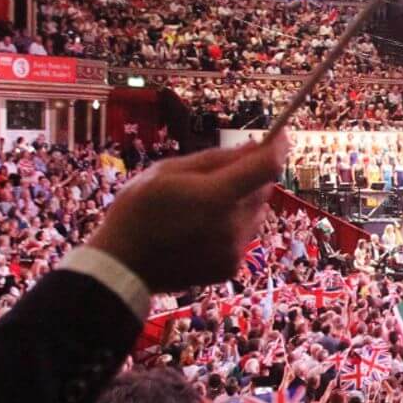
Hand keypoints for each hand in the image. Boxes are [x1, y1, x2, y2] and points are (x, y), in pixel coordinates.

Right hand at [85, 136, 285, 291]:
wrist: (122, 266)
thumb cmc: (139, 210)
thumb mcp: (169, 171)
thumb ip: (216, 158)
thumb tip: (255, 146)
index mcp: (215, 197)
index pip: (267, 167)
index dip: (278, 147)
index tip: (279, 136)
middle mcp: (231, 226)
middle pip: (263, 188)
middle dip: (250, 176)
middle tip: (217, 176)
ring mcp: (233, 250)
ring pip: (257, 212)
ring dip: (241, 202)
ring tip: (201, 207)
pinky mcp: (231, 266)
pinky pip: (244, 235)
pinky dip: (232, 226)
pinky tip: (200, 230)